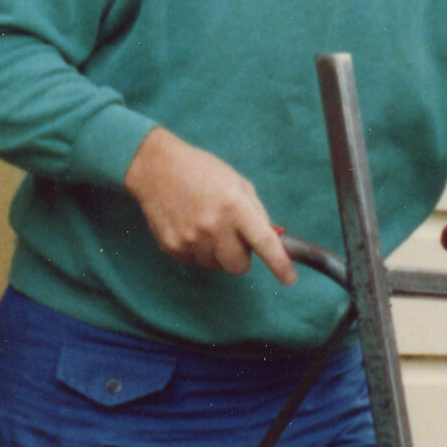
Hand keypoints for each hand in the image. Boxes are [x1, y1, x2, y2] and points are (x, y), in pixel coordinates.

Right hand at [123, 126, 296, 282]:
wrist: (157, 168)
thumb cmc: (202, 172)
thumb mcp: (238, 184)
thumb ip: (257, 214)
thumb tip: (274, 241)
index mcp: (234, 206)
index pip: (263, 242)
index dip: (279, 263)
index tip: (289, 278)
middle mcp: (212, 225)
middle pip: (238, 266)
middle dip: (240, 257)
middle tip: (232, 236)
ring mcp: (190, 239)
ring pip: (216, 266)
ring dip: (217, 253)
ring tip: (205, 224)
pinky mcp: (172, 247)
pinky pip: (195, 262)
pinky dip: (197, 251)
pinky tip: (190, 227)